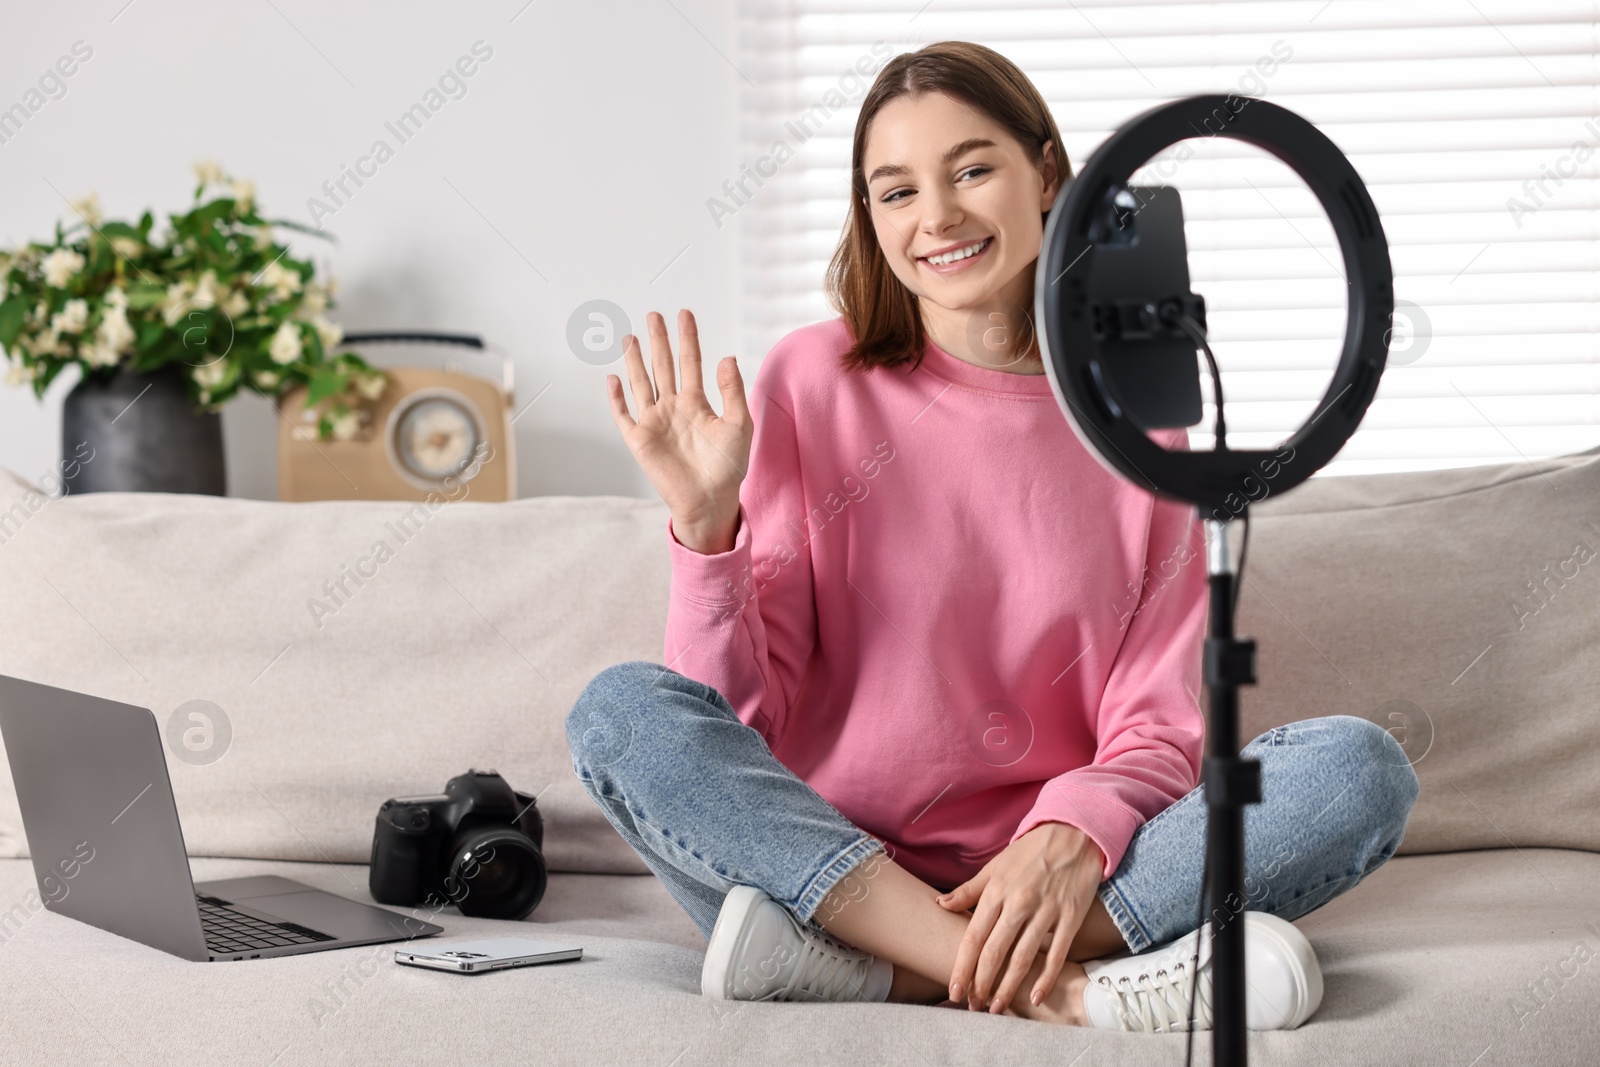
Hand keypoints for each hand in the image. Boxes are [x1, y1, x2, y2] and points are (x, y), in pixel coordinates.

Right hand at [607, 309, 751, 553]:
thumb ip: (732, 392)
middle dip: (658, 341)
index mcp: (697, 403)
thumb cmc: (728, 468)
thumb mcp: (739, 425)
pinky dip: (616, 398)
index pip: (691, 362)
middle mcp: (673, 408)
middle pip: (663, 366)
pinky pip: (623, 415)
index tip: (684, 314)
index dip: (688, 338)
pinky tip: (614, 379)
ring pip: (642, 383)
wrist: (710, 501)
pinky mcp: (639, 440)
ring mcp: (655, 422)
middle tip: (654, 315)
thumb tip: (726, 358)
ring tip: (631, 337)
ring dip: (635, 361)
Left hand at [936, 822, 1104, 1013]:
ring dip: (1007, 988)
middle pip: (994, 952)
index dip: (962, 968)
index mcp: (996, 891)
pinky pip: (1057, 953)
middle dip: (980, 984)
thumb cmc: (1030, 852)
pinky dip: (1046, 978)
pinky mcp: (1071, 917)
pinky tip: (1035, 998)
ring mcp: (1046, 911)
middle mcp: (1018, 903)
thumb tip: (940, 905)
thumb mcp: (995, 866)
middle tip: (973, 1007)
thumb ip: (969, 890)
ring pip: (1022, 958)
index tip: (953, 991)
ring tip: (996, 1008)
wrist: (1074, 833)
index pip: (973, 937)